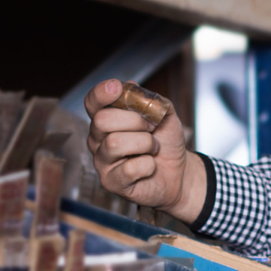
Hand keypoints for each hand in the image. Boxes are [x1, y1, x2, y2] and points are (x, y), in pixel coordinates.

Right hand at [83, 78, 204, 220]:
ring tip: (153, 148)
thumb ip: (149, 99)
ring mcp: (102, 161)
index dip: (101, 93)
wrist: (178, 170)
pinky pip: (128, 169)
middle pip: (101, 120)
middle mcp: (98, 139)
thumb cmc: (165, 142)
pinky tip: (149, 167)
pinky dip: (148, 166)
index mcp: (107, 118)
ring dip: (145, 143)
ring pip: (115, 143)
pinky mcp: (110, 182)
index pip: (92, 102)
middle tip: (151, 128)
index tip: (117, 88)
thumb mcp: (164, 114)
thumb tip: (132, 87)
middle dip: (134, 121)